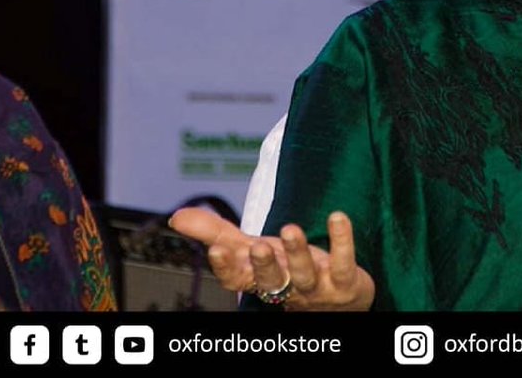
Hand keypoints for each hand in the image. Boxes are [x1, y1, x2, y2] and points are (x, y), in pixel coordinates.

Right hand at [169, 208, 374, 310]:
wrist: (337, 303)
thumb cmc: (287, 272)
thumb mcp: (251, 251)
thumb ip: (216, 233)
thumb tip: (176, 217)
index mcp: (258, 279)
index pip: (238, 279)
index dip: (227, 268)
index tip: (216, 249)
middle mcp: (285, 286)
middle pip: (270, 281)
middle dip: (263, 265)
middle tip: (258, 246)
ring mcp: (316, 286)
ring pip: (304, 274)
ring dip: (297, 253)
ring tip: (290, 229)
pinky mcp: (345, 281)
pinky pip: (344, 262)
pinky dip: (342, 240)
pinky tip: (337, 217)